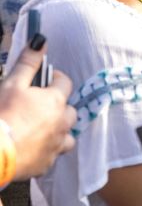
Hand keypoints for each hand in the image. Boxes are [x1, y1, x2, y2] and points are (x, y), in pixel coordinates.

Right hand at [1, 44, 74, 180]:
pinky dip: (47, 150)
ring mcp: (56, 145)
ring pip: (67, 135)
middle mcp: (62, 123)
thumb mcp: (11, 84)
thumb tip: (41, 41)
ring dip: (58, 130)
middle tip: (39, 106)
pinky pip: (53, 154)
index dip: (55, 79)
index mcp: (55, 101)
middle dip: (59, 106)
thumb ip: (28, 63)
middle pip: (70, 110)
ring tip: (41, 128)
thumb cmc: (1, 115)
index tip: (44, 80)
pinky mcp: (46, 164)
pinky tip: (33, 147)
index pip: (65, 82)